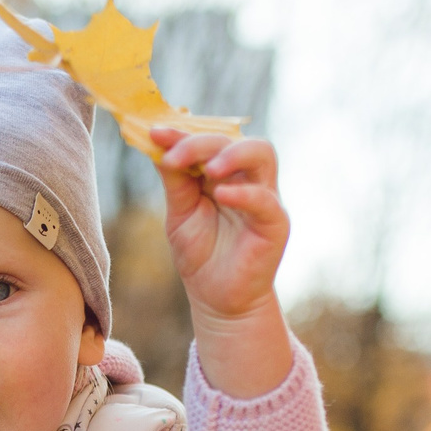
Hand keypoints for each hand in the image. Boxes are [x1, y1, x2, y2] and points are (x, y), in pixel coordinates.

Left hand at [148, 126, 292, 398]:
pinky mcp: (276, 223)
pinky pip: (266, 199)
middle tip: (173, 155)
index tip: (155, 131)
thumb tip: (158, 143)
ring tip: (208, 167)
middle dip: (201, 142)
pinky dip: (244, 193)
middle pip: (234, 138)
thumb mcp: (180, 213)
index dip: (182, 132)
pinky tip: (221, 194)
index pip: (208, 138)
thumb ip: (175, 180)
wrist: (216, 298)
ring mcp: (264, 197)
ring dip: (232, 154)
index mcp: (222, 171)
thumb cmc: (200, 254)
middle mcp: (246, 177)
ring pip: (262, 153)